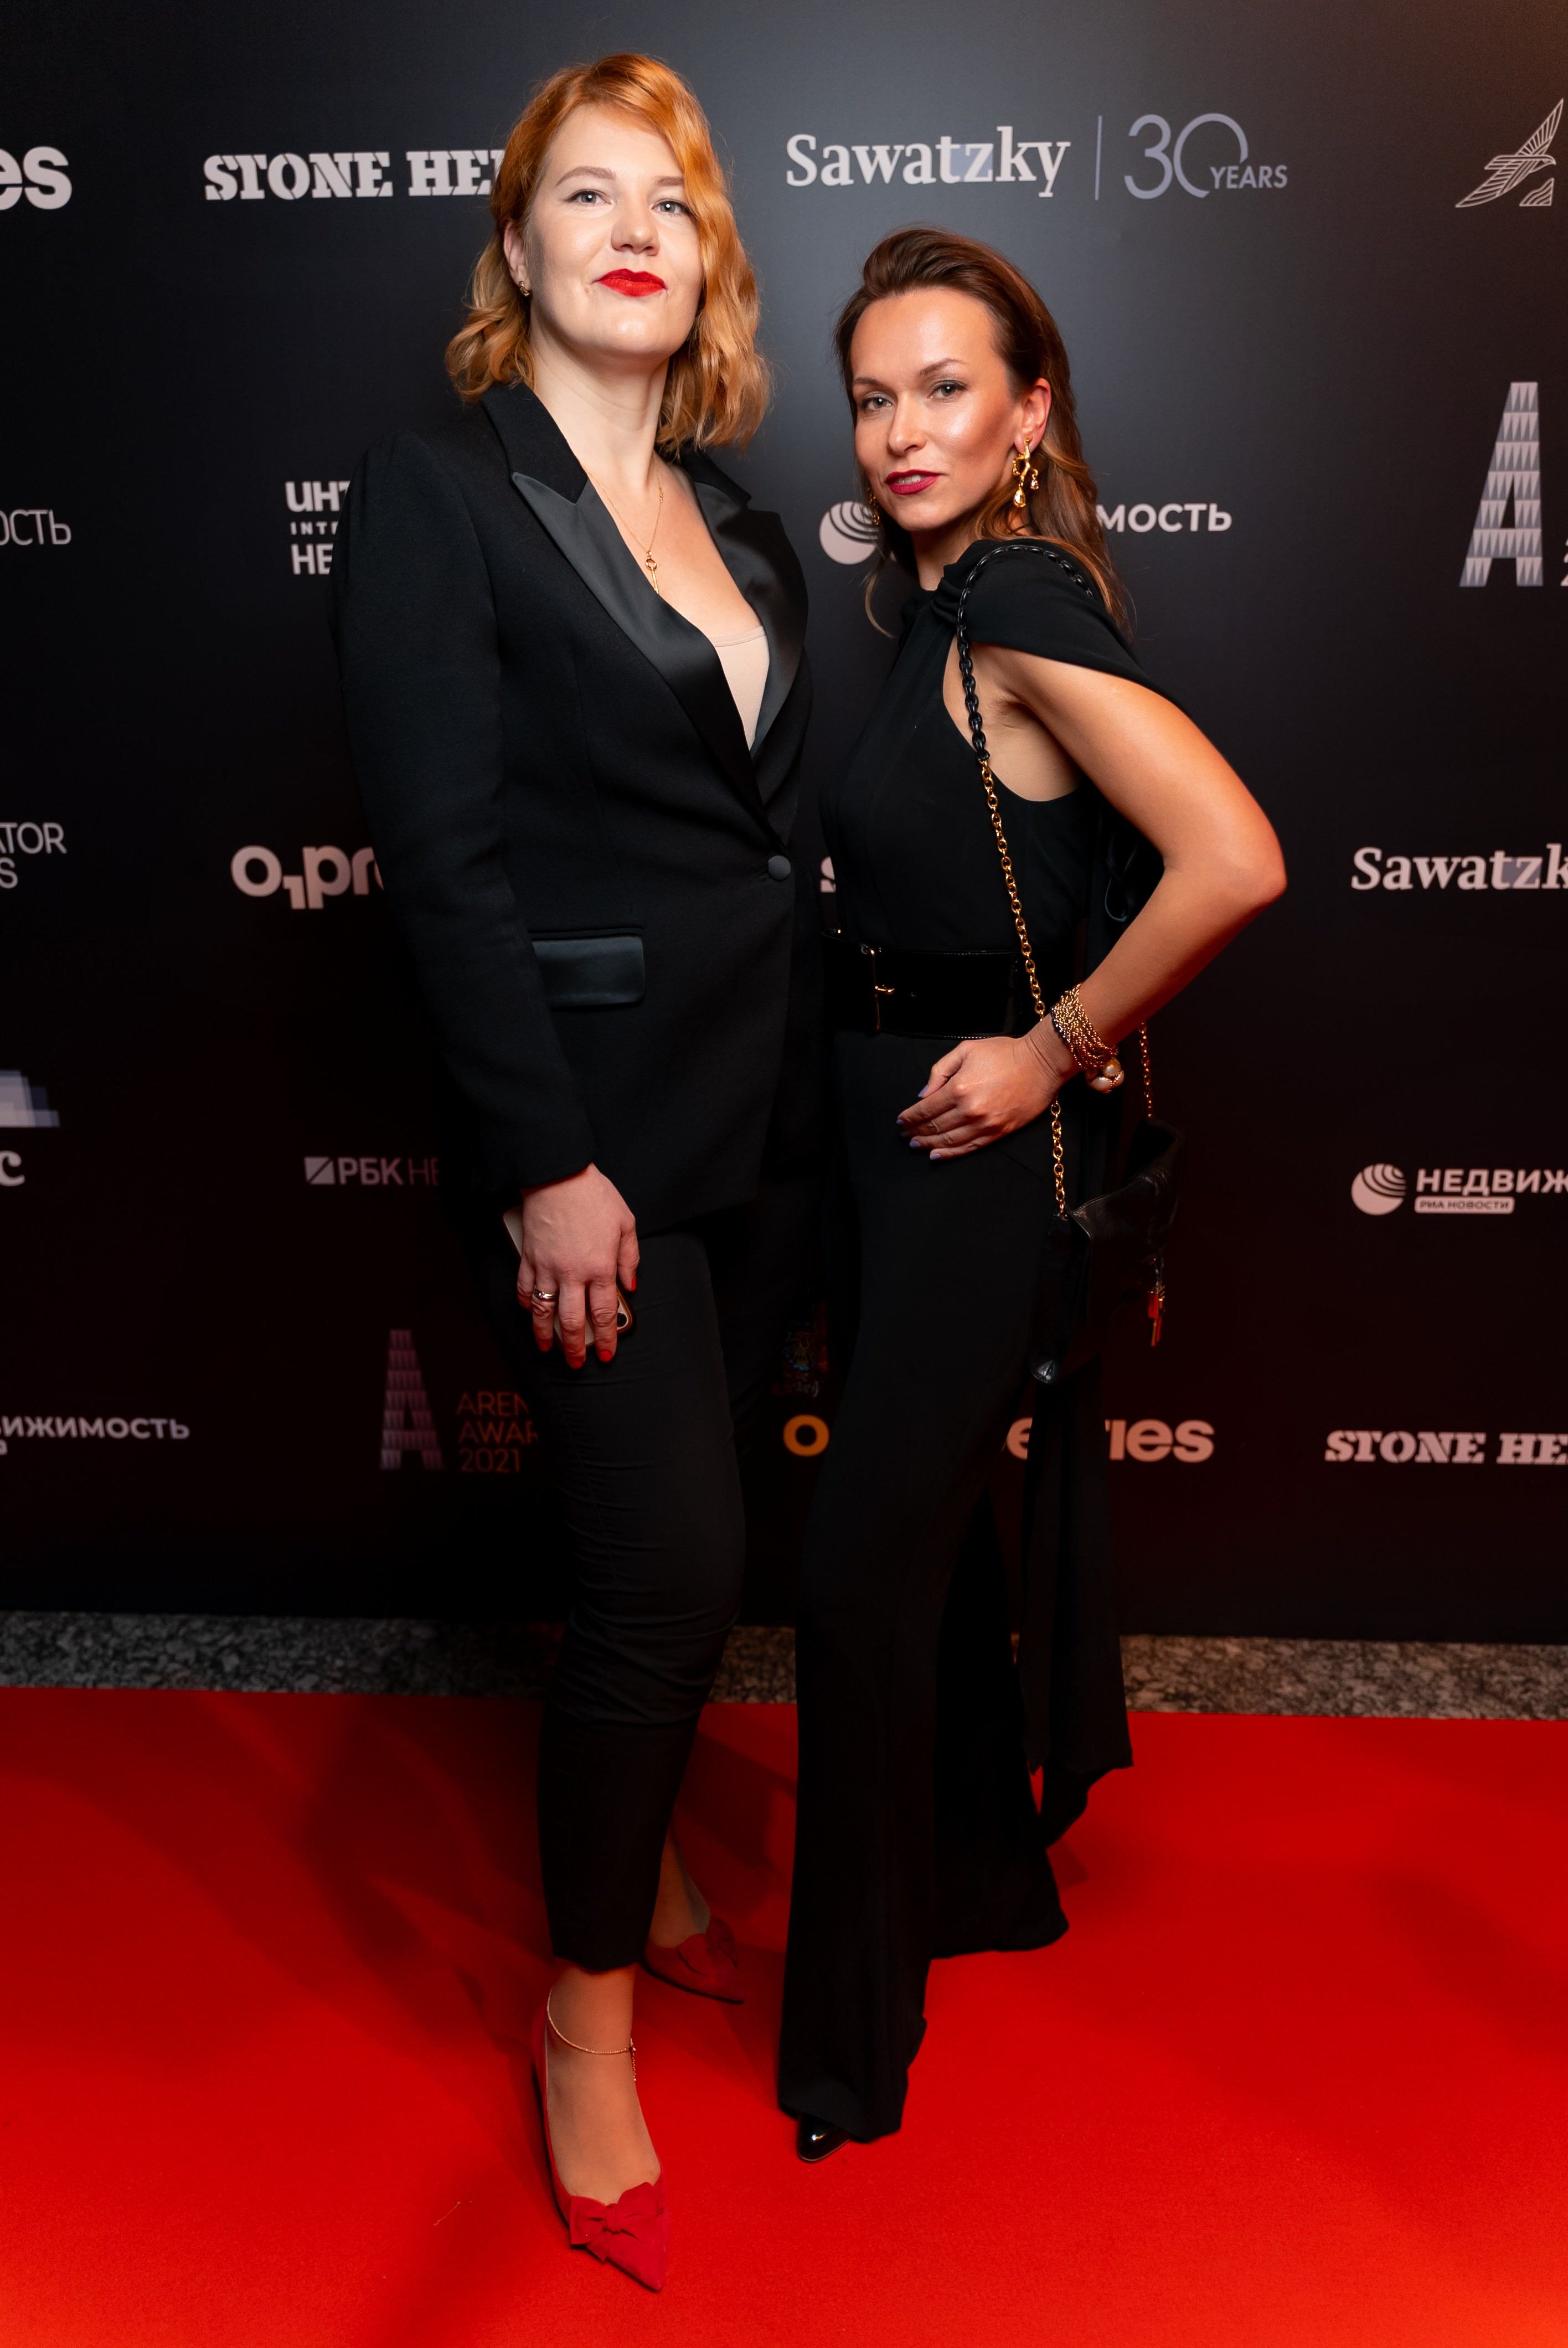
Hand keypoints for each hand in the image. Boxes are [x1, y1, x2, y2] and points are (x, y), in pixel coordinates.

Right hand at [516, 1164, 638, 1366]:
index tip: (606, 1353)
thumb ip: (629, 1258)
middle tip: (576, 1363)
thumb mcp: (626, 1224)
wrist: (559, 1176)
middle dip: (575, 1347)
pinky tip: (529, 1312)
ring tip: (548, 1349)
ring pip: (544, 1311)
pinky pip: (524, 1288)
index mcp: (600, 1268)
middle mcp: (573, 1274)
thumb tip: (629, 1285)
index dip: (605, 1337)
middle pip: (572, 1321)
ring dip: (545, 1335)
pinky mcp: (528, 1257)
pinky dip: (525, 1304)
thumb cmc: (595, 1197)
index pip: (604, 1313)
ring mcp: (547, 1267)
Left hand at [897, 1023, 1072, 1160]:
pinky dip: (950, 1153)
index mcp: (959, 1088)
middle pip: (935, 1126)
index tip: (900, 1121)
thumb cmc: (1004, 1053)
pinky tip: (937, 1154)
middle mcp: (969, 1110)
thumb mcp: (966, 1050)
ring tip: (916, 1145)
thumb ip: (940, 1071)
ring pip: (949, 1140)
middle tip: (905, 1135)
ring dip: (929, 1144)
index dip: (910, 1117)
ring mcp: (985, 1124)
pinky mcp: (998, 1132)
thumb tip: (923, 1094)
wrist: (1041, 1064)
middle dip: (916, 1131)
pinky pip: (968, 1147)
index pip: (926, 1109)